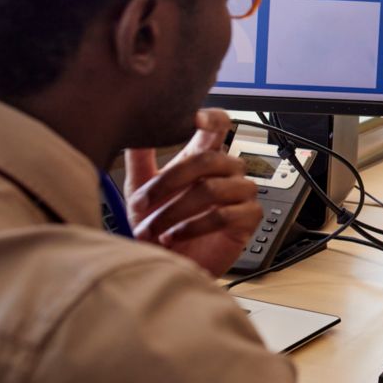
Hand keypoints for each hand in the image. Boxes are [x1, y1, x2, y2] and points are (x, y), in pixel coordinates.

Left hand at [123, 109, 261, 275]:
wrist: (166, 264)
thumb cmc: (156, 225)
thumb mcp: (140, 189)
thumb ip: (140, 158)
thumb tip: (134, 127)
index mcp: (203, 155)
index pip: (220, 125)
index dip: (213, 117)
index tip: (196, 118)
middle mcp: (226, 170)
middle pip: (209, 158)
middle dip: (170, 181)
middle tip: (142, 204)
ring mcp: (240, 192)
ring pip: (212, 189)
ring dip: (176, 211)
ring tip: (154, 229)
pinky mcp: (248, 218)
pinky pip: (224, 215)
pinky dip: (193, 227)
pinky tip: (174, 236)